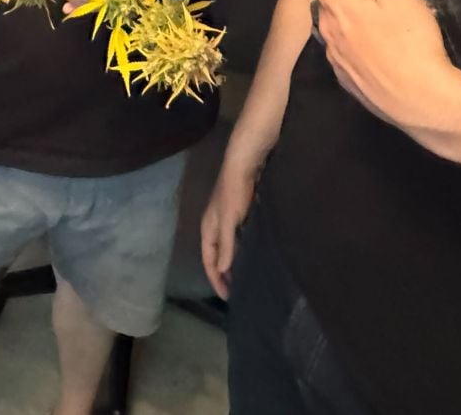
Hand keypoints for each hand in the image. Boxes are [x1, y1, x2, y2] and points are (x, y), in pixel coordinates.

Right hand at [201, 143, 261, 299]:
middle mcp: (215, 226)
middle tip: (236, 291)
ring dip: (234, 262)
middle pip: (216, 256)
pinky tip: (252, 255)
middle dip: (223, 274)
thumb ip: (226, 245)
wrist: (244, 164)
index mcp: (208, 228)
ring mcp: (227, 219)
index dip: (216, 279)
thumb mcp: (229, 221)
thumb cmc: (234, 192)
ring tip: (245, 277)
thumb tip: (223, 269)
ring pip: (228, 247)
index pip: (209, 260)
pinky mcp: (239, 214)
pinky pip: (238, 238)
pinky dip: (242, 250)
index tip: (226, 297)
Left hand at [261, 0, 460, 136]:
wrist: (421, 100)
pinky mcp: (345, 77)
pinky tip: (385, 53)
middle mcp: (328, 28)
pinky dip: (359, 42)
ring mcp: (334, 56)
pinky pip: (345, 48)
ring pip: (338, 22)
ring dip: (355, 16)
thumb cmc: (412, 41)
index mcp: (338, 3)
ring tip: (392, 27)